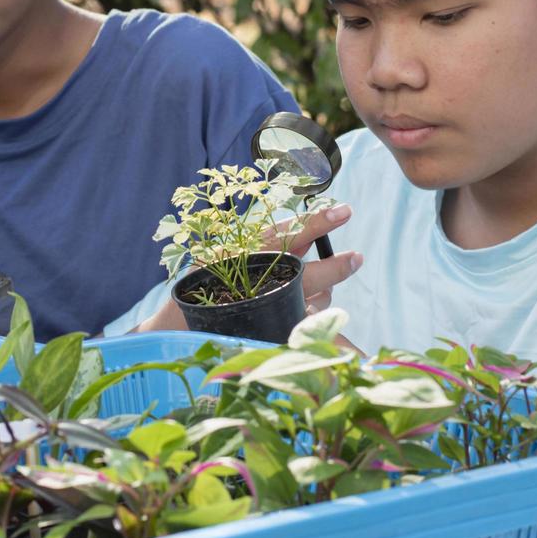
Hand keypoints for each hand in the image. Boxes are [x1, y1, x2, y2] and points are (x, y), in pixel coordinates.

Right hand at [134, 204, 363, 336]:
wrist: (179, 322)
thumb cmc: (209, 280)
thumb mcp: (233, 252)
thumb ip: (269, 244)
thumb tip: (308, 235)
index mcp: (246, 249)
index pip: (287, 231)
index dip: (318, 221)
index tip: (345, 211)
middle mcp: (255, 276)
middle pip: (305, 272)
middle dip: (336, 267)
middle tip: (357, 258)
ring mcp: (262, 305)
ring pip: (308, 299)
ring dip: (320, 293)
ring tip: (317, 288)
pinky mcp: (268, 326)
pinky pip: (303, 320)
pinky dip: (308, 311)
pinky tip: (303, 307)